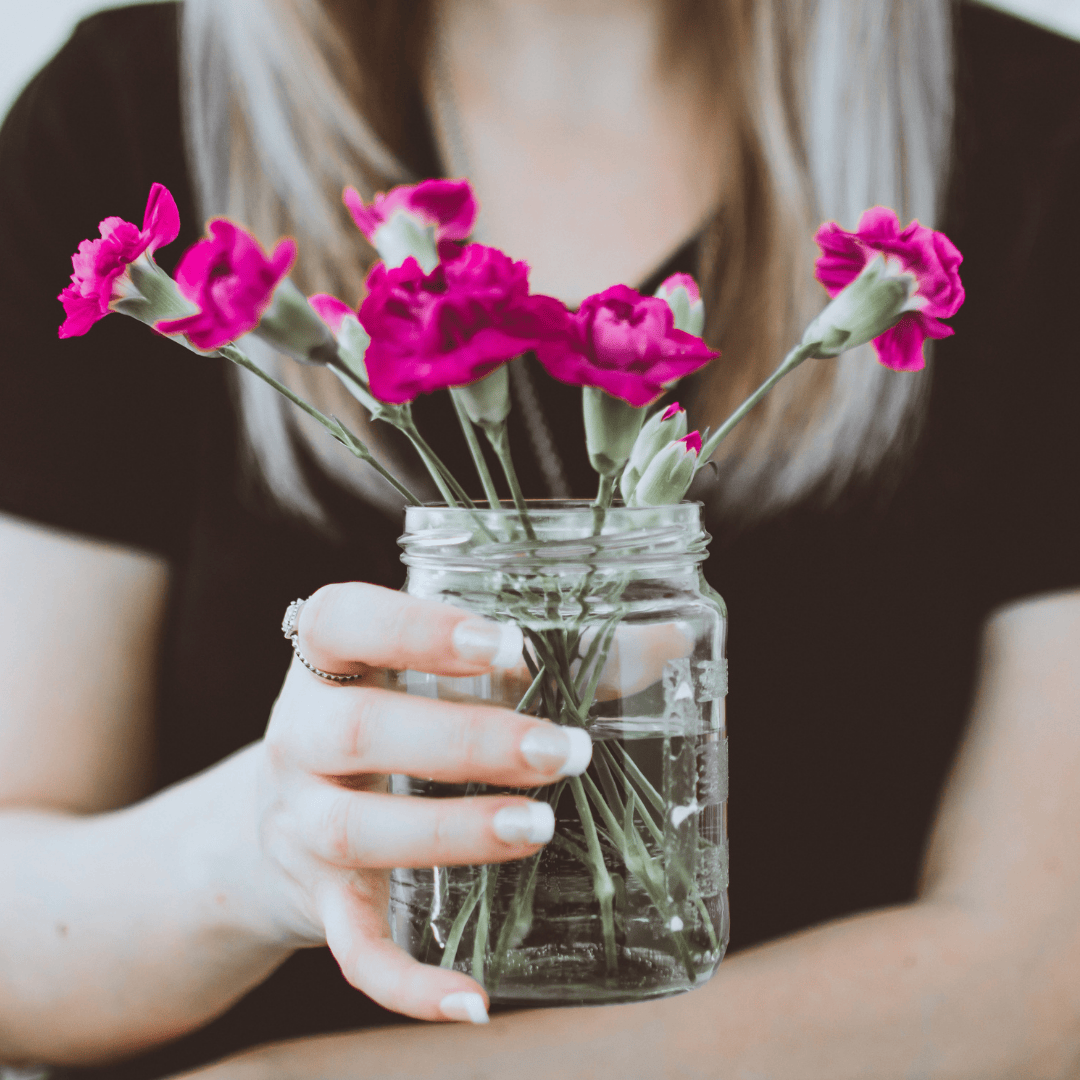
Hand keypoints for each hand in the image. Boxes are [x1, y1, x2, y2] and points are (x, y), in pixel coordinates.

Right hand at [253, 582, 591, 1024]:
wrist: (278, 816)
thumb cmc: (393, 717)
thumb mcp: (438, 676)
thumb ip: (543, 658)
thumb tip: (671, 642)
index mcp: (330, 660)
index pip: (342, 622)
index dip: (415, 629)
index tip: (505, 643)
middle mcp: (301, 737)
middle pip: (359, 732)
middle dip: (468, 741)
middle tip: (563, 750)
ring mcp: (302, 824)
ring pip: (356, 831)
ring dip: (453, 832)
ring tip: (540, 826)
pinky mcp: (320, 903)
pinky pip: (351, 950)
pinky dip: (406, 981)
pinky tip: (474, 999)